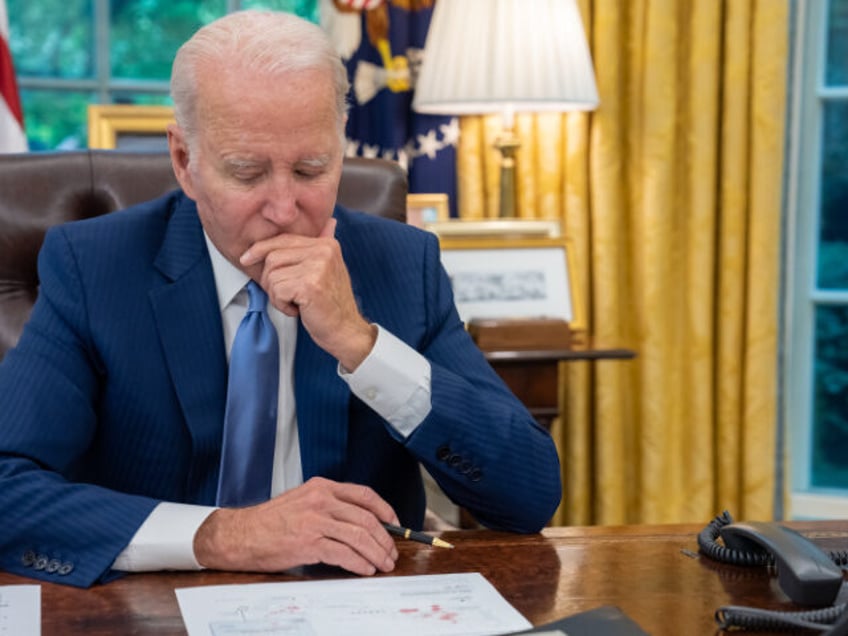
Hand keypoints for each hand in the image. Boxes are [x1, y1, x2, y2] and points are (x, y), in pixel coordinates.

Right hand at [193, 477, 399, 575]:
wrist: (240, 535)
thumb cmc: (270, 522)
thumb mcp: (302, 502)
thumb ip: (329, 507)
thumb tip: (361, 524)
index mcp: (321, 487)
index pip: (364, 494)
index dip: (385, 510)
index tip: (395, 524)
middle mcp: (321, 500)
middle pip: (366, 518)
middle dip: (385, 538)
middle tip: (391, 553)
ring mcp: (315, 520)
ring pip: (359, 536)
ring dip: (376, 553)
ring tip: (383, 564)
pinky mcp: (308, 542)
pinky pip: (344, 553)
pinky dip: (359, 563)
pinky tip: (365, 569)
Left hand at [240, 218, 376, 370]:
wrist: (346, 330)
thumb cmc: (332, 304)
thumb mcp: (329, 269)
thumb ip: (323, 246)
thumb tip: (330, 222)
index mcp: (327, 244)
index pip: (283, 240)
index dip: (260, 249)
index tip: (246, 258)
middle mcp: (324, 251)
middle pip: (272, 257)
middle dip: (270, 280)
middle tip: (287, 295)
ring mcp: (318, 267)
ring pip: (272, 276)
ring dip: (277, 295)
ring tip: (296, 303)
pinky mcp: (310, 285)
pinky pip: (277, 291)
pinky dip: (282, 305)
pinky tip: (299, 309)